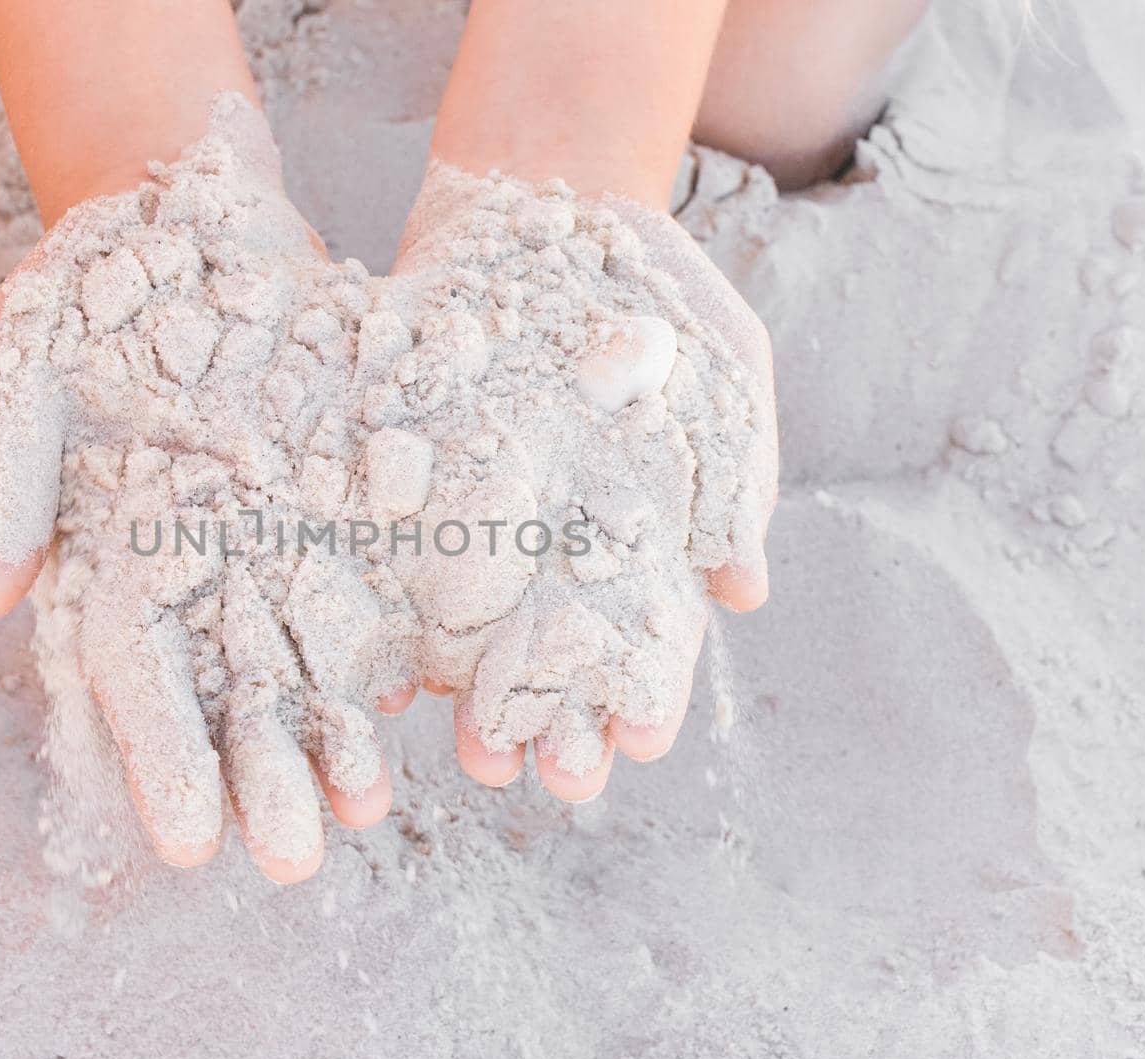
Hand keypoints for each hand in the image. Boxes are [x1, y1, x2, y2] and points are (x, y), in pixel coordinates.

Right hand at [0, 97, 405, 882]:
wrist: (187, 207)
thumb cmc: (82, 283)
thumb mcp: (15, 357)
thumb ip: (5, 472)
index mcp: (106, 551)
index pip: (130, 676)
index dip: (157, 757)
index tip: (182, 843)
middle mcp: (190, 563)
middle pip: (224, 690)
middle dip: (260, 778)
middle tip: (296, 862)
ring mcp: (264, 533)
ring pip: (299, 656)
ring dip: (329, 739)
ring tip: (365, 816)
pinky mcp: (331, 492)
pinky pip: (359, 583)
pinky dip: (381, 647)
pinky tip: (413, 712)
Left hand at [388, 162, 776, 800]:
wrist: (536, 191)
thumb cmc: (647, 280)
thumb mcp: (719, 359)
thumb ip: (735, 469)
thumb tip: (743, 594)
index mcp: (637, 518)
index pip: (645, 627)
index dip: (642, 687)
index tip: (633, 745)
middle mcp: (555, 529)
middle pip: (557, 646)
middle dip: (558, 716)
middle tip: (553, 780)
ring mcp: (480, 507)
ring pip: (480, 625)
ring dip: (482, 692)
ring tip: (480, 755)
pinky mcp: (411, 474)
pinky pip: (404, 562)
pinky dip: (403, 617)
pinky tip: (401, 676)